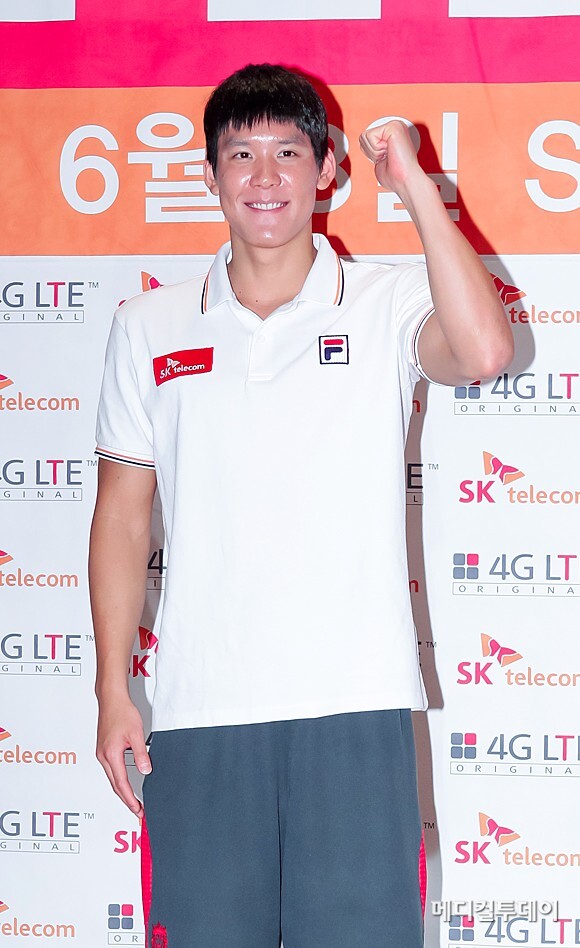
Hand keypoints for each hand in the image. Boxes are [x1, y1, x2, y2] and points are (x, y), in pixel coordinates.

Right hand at [96, 695, 150, 816]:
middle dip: (126, 800)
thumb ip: (141, 754)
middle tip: (137, 810)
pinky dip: (119, 780)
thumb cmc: (122, 712)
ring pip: (112, 778)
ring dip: (122, 791)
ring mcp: (102, 753)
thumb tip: (145, 771)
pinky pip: (111, 770)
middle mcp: (103, 756)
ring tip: (133, 800)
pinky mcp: (103, 749)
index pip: (122, 784)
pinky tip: (125, 783)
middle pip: (115, 785)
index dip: (130, 799)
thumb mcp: (136, 734)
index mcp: (111, 754)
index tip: (138, 809)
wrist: (111, 699)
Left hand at [359, 120, 423, 195]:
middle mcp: (394, 128)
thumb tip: (364, 146)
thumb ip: (372, 149)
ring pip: (365, 135)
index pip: (366, 139)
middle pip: (363, 136)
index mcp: (392, 135)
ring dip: (374, 151)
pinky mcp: (393, 126)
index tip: (385, 159)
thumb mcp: (379, 160)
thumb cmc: (395, 176)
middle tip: (387, 157)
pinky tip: (390, 151)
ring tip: (389, 154)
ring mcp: (394, 125)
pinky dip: (376, 149)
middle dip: (371, 152)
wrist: (404, 179)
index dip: (371, 154)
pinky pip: (370, 136)